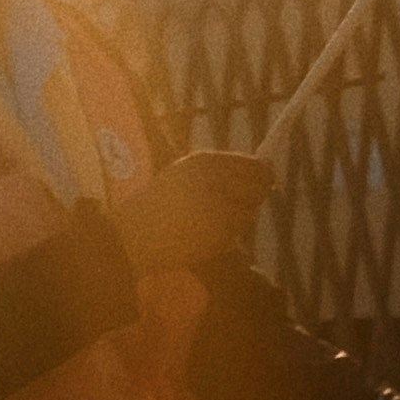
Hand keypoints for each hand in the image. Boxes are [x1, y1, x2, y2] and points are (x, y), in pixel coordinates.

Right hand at [113, 147, 270, 270]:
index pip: (254, 165)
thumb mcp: (185, 175)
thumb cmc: (159, 204)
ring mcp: (219, 208)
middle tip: (239, 202)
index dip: (263, 172)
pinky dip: (227, 236)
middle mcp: (215, 181)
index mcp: (205, 163)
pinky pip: (235, 234)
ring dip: (238, 218)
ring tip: (208, 220)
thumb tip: (267, 172)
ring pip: (249, 213)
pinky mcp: (218, 234)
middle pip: (260, 186)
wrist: (132, 236)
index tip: (267, 177)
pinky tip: (202, 235)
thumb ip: (221, 172)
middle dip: (256, 194)